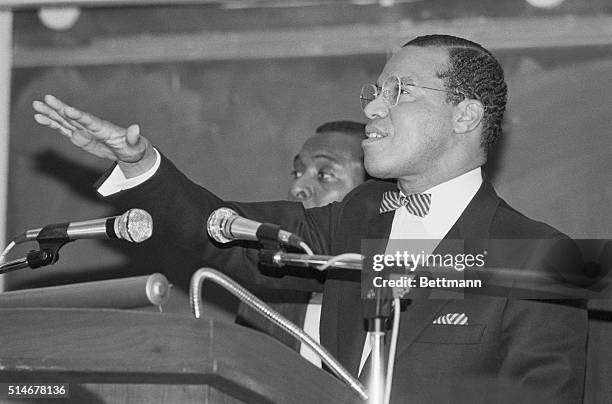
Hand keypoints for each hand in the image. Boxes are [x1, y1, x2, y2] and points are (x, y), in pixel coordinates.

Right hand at [32, 94, 155, 176]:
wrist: (128, 151)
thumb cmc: (134, 147)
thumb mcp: (136, 145)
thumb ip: (134, 137)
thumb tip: (136, 128)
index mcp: (104, 128)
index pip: (90, 121)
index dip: (79, 115)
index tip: (68, 109)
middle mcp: (91, 126)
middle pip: (74, 116)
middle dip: (60, 108)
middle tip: (47, 98)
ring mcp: (83, 130)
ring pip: (65, 120)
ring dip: (50, 113)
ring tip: (36, 105)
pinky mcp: (79, 136)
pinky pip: (63, 128)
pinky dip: (51, 123)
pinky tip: (39, 117)